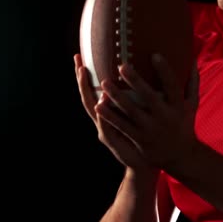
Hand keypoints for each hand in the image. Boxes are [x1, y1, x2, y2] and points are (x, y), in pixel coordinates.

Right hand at [74, 54, 155, 171]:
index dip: (86, 75)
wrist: (143, 165)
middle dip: (82, 80)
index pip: (94, 90)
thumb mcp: (138, 115)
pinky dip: (102, 117)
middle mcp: (103, 121)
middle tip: (79, 62)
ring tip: (84, 76)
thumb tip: (143, 73)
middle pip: (88, 97)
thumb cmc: (143, 138)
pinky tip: (100, 105)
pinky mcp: (114, 142)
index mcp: (109, 113)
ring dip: (89, 93)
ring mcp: (106, 131)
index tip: (80, 56)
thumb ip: (137, 97)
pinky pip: (106, 127)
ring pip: (94, 110)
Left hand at [95, 54, 199, 168]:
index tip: (155, 54)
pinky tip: (98, 105)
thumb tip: (193, 59)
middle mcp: (165, 117)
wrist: (180, 157)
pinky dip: (110, 116)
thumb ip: (192, 83)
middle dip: (136, 81)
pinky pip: (122, 127)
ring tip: (105, 82)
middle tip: (122, 65)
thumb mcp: (192, 105)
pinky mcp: (140, 139)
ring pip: (132, 111)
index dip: (165, 71)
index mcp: (178, 106)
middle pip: (149, 97)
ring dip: (117, 97)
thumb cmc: (184, 124)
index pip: (173, 86)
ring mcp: (151, 129)